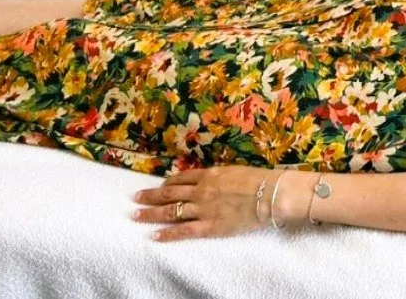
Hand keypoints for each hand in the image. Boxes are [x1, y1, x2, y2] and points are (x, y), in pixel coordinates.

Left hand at [133, 166, 285, 241]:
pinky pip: (183, 231)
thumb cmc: (259, 180)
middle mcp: (201, 191)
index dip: (168, 182)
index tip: (159, 186)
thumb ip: (220, 175)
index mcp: (209, 175)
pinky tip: (154, 235)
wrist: (270, 195)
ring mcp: (203, 209)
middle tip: (136, 197)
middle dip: (151, 195)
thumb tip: (212, 177)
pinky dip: (167, 234)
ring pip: (171, 211)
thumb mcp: (236, 170)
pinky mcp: (209, 226)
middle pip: (170, 193)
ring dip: (151, 213)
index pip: (182, 178)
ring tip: (136, 215)